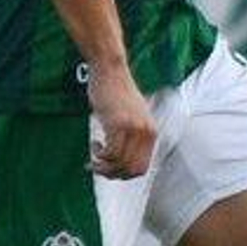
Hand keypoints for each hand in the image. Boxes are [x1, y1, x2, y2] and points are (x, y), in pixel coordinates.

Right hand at [86, 62, 156, 178]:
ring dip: (102, 165)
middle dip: (111, 174)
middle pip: (130, 170)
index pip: (141, 169)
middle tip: (97, 166)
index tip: (109, 169)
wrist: (110, 70)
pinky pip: (110, 153)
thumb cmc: (116, 92)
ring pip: (119, 164)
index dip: (124, 175)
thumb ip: (133, 137)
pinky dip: (99, 154)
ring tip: (94, 154)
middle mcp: (146, 133)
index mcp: (151, 133)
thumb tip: (123, 162)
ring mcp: (133, 129)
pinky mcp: (118, 124)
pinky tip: (95, 144)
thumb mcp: (132, 117)